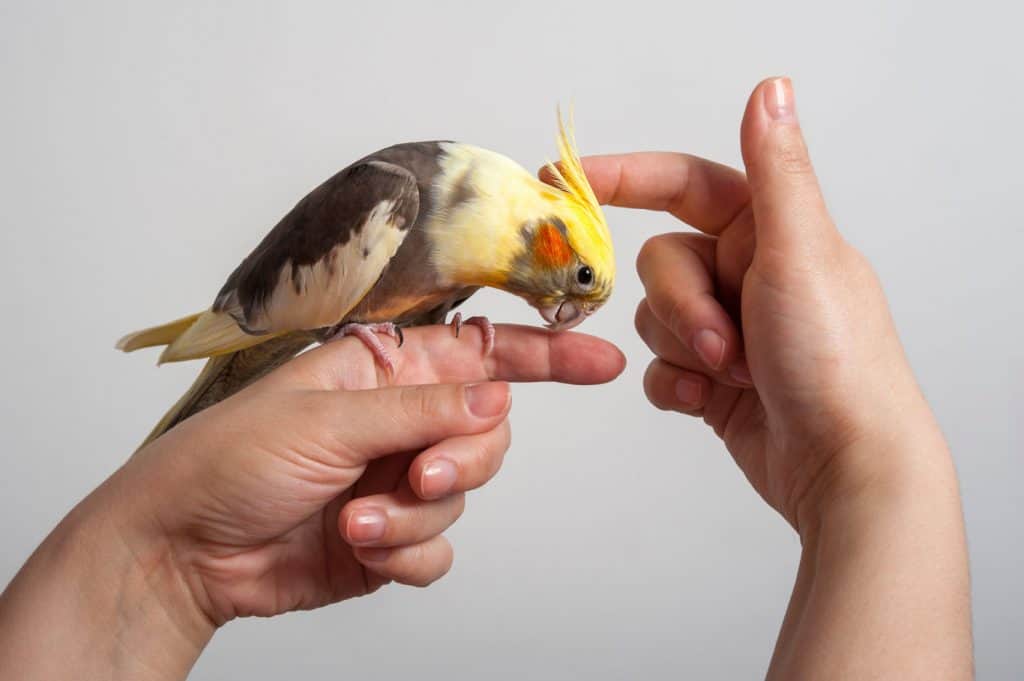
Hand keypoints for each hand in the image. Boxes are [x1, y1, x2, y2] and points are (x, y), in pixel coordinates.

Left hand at [0, 324, 622, 679]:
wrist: (185, 550)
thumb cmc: (229, 460)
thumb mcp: (328, 420)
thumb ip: (422, 409)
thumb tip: (497, 399)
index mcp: (383, 369)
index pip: (480, 351)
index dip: (545, 353)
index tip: (600, 359)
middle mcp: (399, 419)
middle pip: (486, 431)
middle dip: (463, 458)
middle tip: (419, 472)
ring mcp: (397, 478)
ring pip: (464, 492)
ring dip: (417, 510)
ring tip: (359, 517)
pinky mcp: (391, 535)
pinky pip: (440, 545)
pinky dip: (407, 550)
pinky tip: (361, 546)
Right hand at [576, 78, 969, 678]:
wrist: (843, 467)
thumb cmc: (838, 360)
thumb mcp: (802, 253)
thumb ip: (775, 172)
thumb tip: (770, 89)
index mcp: (771, 231)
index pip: (684, 183)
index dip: (626, 177)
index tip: (567, 179)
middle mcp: (746, 274)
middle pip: (660, 262)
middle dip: (681, 306)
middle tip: (723, 344)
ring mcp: (726, 328)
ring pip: (652, 317)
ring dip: (682, 349)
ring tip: (731, 375)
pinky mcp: (712, 379)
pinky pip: (657, 368)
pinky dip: (676, 386)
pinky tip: (710, 402)